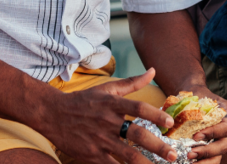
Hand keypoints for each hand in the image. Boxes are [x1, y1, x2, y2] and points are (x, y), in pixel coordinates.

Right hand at [36, 68, 177, 162]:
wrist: (52, 114)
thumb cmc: (83, 101)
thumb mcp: (107, 89)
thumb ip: (132, 83)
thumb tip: (152, 71)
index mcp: (113, 104)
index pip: (139, 108)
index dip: (156, 115)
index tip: (170, 122)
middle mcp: (108, 122)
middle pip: (137, 135)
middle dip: (158, 146)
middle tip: (174, 155)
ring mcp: (100, 140)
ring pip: (127, 155)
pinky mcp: (91, 155)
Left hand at [177, 86, 226, 162]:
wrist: (195, 95)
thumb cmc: (196, 93)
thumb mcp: (196, 95)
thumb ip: (191, 104)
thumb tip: (171, 118)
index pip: (226, 127)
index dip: (213, 133)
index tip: (196, 136)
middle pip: (224, 144)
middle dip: (208, 151)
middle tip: (190, 153)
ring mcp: (222, 139)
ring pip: (219, 155)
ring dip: (204, 160)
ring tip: (189, 161)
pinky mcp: (213, 147)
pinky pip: (211, 158)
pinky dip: (201, 162)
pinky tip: (190, 163)